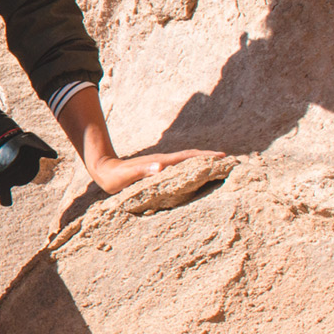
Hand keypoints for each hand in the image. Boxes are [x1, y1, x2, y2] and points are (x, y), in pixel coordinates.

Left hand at [86, 148, 224, 194]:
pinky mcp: (158, 170)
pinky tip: (198, 176)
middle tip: (230, 161)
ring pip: (187, 162)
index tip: (223, 157)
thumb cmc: (115, 177)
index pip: (188, 158)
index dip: (205, 157)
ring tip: (220, 166)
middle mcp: (164, 161)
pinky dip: (193, 169)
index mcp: (161, 162)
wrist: (103, 169)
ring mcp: (162, 165)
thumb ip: (142, 172)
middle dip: (210, 158)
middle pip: (192, 157)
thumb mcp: (127, 176)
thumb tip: (160, 167)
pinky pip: (180, 169)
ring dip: (203, 162)